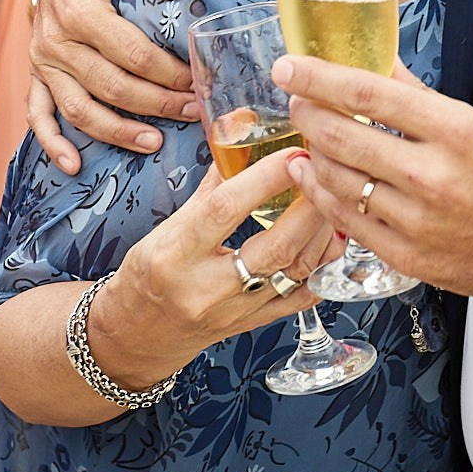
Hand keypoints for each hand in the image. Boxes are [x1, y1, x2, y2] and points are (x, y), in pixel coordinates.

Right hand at [29, 0, 199, 173]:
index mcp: (79, 10)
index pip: (131, 53)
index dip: (167, 72)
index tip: (197, 81)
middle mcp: (56, 41)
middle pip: (111, 86)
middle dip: (156, 104)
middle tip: (193, 112)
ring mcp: (43, 60)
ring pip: (79, 108)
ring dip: (117, 131)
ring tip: (154, 142)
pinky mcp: (37, 72)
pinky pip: (38, 113)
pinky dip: (52, 143)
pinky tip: (73, 165)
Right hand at [91, 152, 343, 385]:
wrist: (139, 334)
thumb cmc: (149, 274)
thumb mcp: (167, 226)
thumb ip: (211, 185)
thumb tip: (240, 137)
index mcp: (175, 254)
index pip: (226, 208)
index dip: (265, 177)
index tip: (292, 153)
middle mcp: (206, 288)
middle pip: (275, 247)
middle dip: (309, 208)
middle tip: (324, 174)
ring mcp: (235, 311)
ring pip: (295, 273)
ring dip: (322, 233)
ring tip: (333, 200)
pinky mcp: (255, 325)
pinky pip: (302, 297)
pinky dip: (322, 265)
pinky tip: (330, 240)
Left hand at [274, 53, 472, 314]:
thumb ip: (418, 94)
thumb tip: (376, 61)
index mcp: (454, 130)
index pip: (367, 92)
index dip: (318, 76)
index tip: (290, 66)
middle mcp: (432, 175)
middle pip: (342, 135)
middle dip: (306, 111)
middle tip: (294, 98)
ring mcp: (416, 221)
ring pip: (337, 179)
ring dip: (313, 151)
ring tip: (309, 134)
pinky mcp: (407, 256)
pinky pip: (346, 221)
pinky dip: (322, 193)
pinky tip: (315, 175)